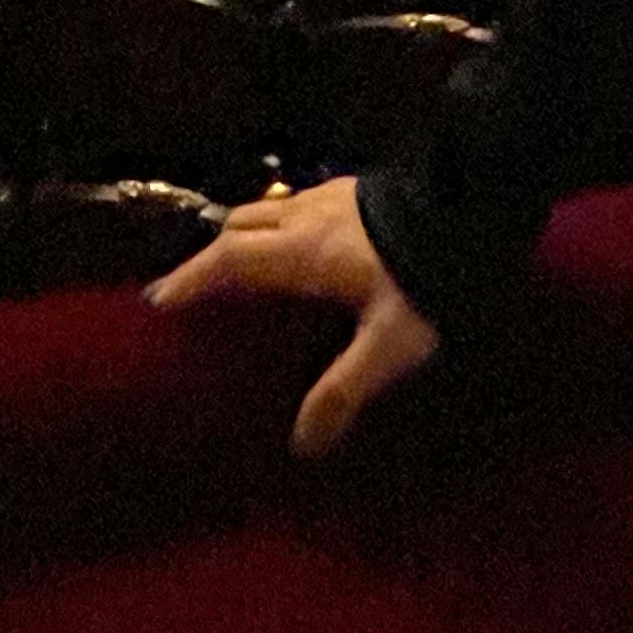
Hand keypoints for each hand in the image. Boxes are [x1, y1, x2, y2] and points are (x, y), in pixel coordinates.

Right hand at [144, 175, 441, 458]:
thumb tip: (300, 444)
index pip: (230, 261)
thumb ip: (343, 390)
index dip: (192, 279)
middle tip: (190, 285)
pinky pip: (295, 203)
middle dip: (208, 254)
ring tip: (235, 263)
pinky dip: (274, 223)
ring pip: (266, 208)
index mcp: (302, 252)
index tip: (159, 300)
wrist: (472, 203)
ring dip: (241, 233)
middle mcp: (305, 217)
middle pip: (239, 227)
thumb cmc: (425, 277)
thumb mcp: (389, 344)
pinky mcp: (355, 188)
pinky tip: (296, 242)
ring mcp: (330, 196)